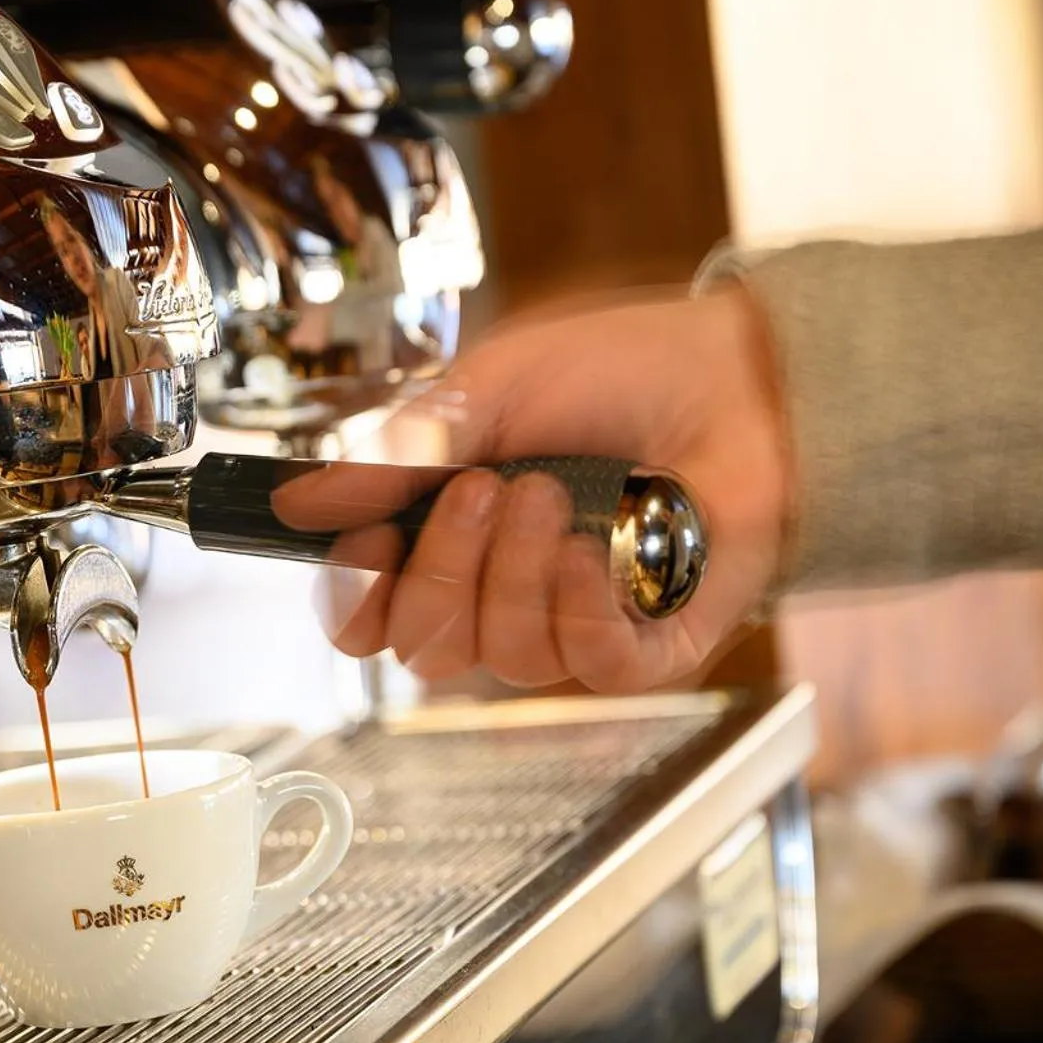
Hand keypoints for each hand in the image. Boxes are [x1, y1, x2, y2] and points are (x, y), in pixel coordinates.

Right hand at [304, 284, 790, 691]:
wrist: (741, 374)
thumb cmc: (618, 373)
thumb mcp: (486, 390)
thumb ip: (395, 452)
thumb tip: (301, 501)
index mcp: (441, 537)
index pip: (363, 619)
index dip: (355, 597)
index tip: (372, 542)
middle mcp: (495, 593)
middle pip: (422, 650)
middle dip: (444, 569)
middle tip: (488, 488)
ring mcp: (567, 625)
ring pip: (501, 658)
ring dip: (519, 575)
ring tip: (556, 496)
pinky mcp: (644, 647)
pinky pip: (588, 668)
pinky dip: (583, 612)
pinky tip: (597, 550)